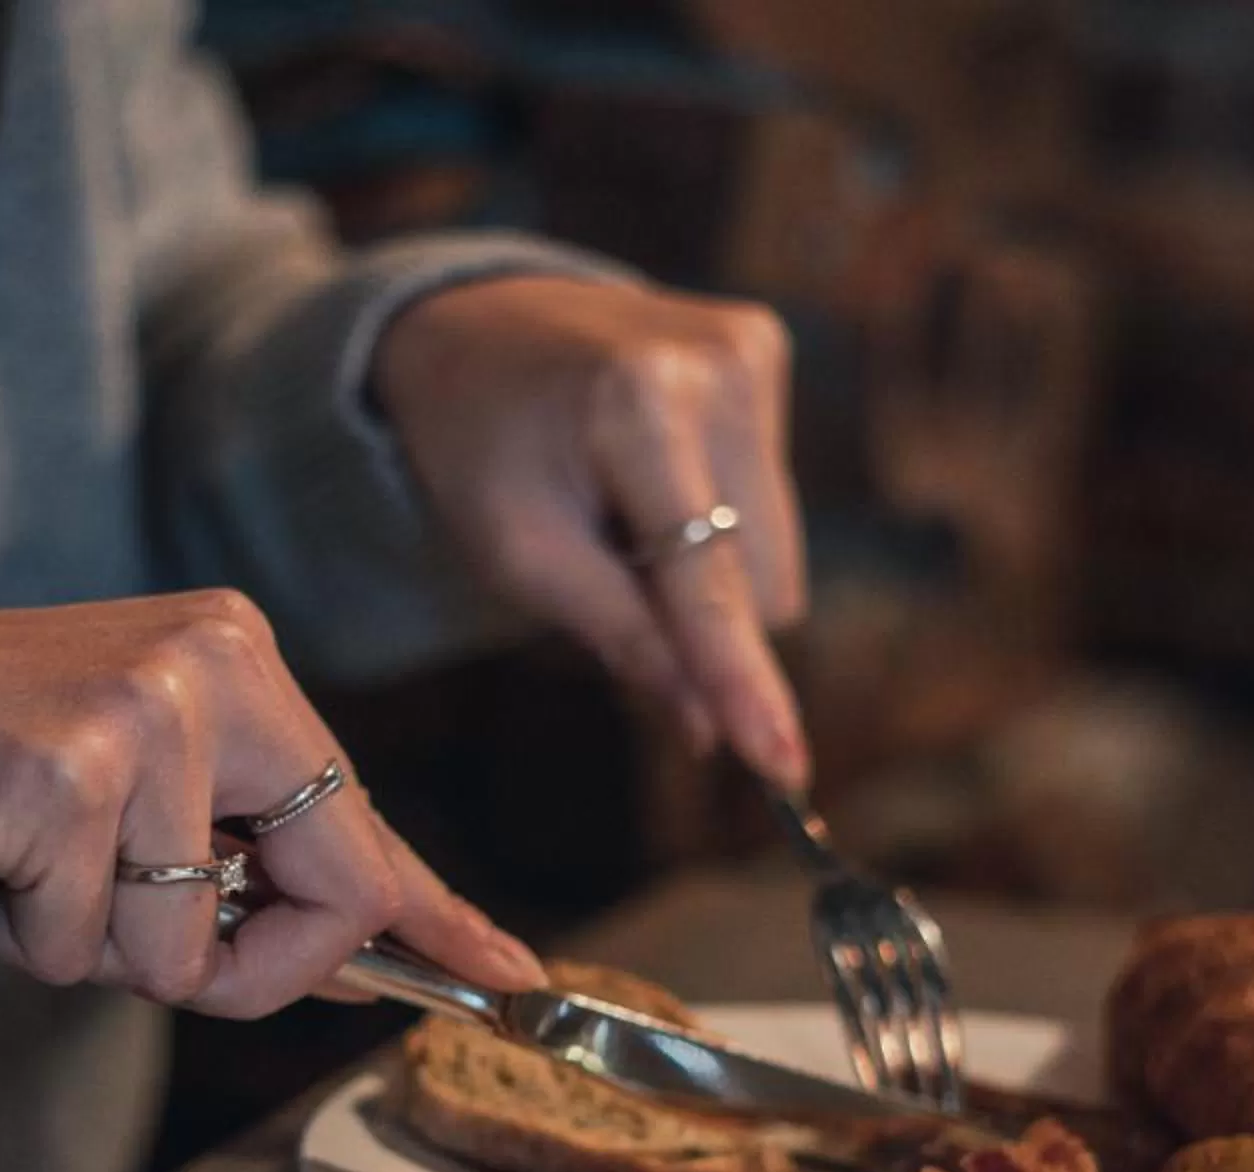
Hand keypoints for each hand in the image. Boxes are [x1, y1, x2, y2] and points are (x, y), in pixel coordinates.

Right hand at [0, 592, 544, 1014]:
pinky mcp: (68, 775)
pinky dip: (27, 936)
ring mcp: (145, 715)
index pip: (368, 821)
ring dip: (96, 948)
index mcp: (242, 661)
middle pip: (327, 899)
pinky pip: (88, 945)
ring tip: (28, 865)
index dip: (439, 916)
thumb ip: (257, 869)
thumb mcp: (148, 794)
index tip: (513, 978)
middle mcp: (213, 667)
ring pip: (183, 953)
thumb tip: (372, 961)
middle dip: (246, 969)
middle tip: (152, 940)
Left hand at [372, 275, 810, 788]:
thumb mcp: (517, 553)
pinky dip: (715, 517)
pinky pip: (771, 501)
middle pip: (761, 582)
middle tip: (609, 563)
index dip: (741, 680)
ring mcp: (751, 349)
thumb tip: (707, 731)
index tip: (783, 767)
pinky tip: (649, 474)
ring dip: (706, 567)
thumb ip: (618, 636)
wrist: (470, 323)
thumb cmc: (480, 447)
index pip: (707, 578)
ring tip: (623, 510)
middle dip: (698, 615)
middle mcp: (719, 363)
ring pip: (776, 554)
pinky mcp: (764, 349)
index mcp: (639, 404)